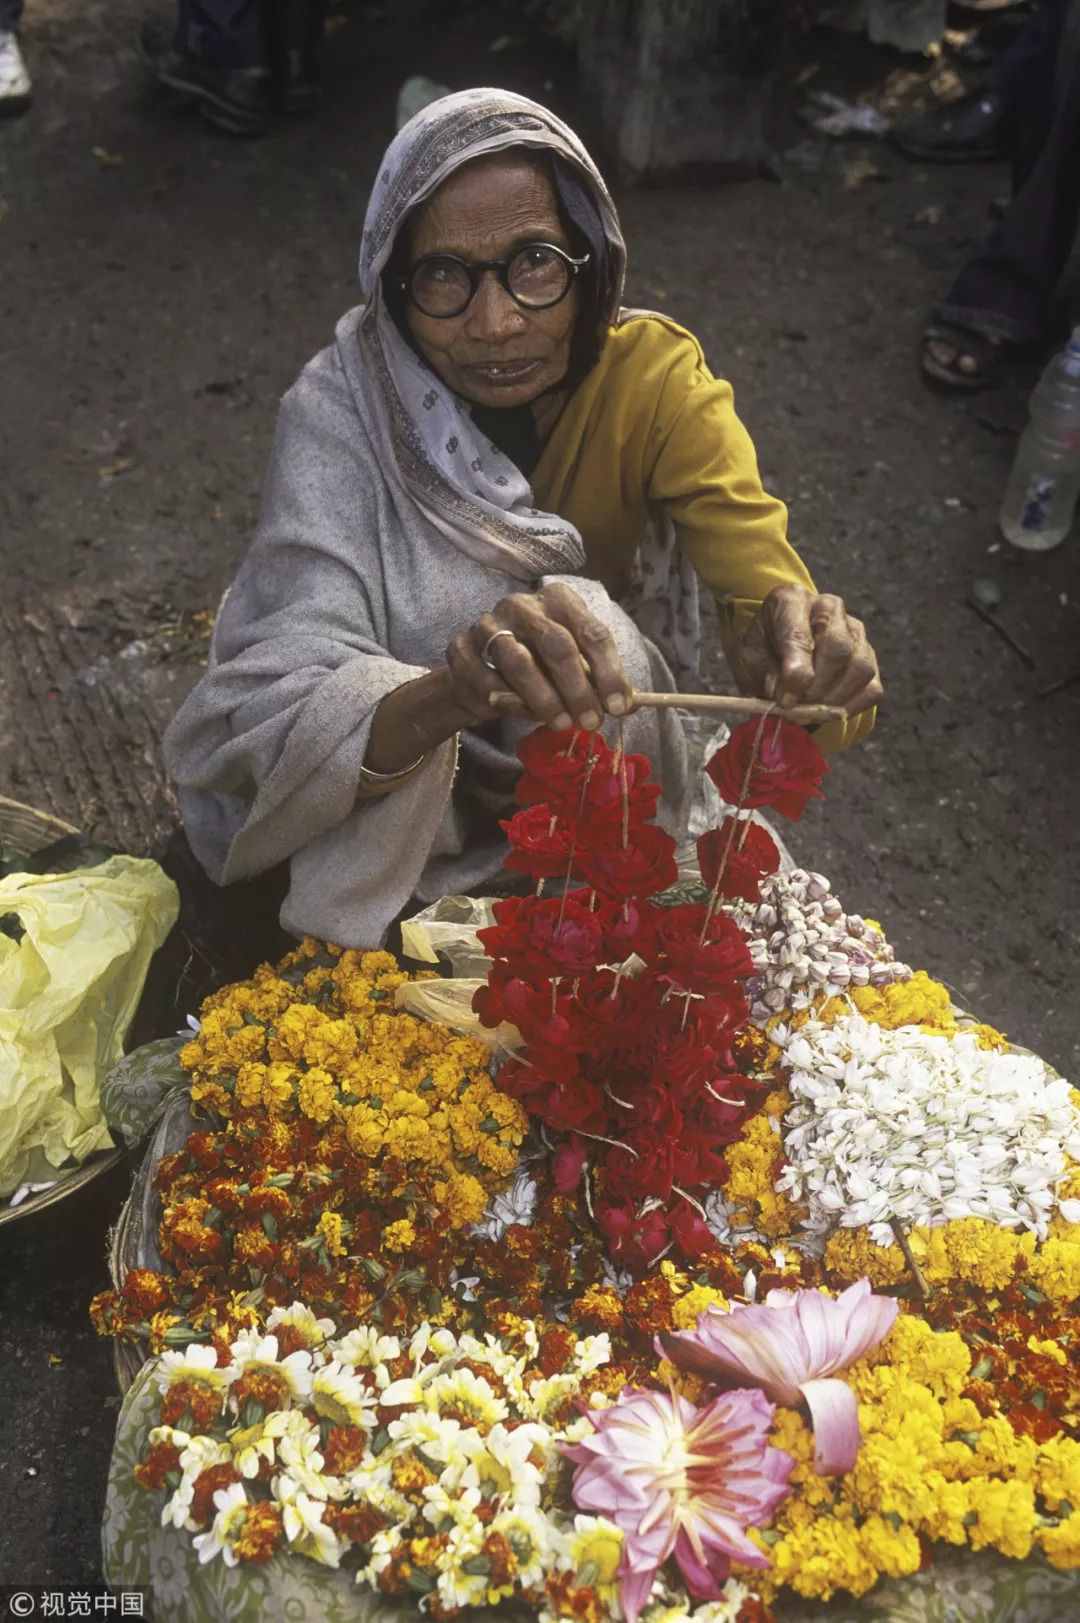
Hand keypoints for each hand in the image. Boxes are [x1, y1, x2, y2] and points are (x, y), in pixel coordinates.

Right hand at [445, 581, 632, 730]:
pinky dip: (508, 703)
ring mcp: (488, 623)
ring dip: (544, 699)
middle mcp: (523, 605)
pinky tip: (521, 714)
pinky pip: (488, 681)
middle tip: (590, 722)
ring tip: (561, 724)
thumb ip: (596, 681)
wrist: (478, 673)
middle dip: (578, 689)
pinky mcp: (461, 648)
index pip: (592, 632)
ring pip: (520, 662)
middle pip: (557, 644)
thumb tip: (628, 706)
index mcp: (558, 601)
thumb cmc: (536, 666)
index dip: (609, 672)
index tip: (619, 706)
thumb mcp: (571, 669)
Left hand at [728, 583, 882, 715]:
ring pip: (860, 669)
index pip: (800, 636)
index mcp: (792, 600)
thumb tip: (789, 699)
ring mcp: (855, 630)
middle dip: (816, 690)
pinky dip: (850, 707)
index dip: (795, 675)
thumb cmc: (760, 652)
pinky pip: (872, 688)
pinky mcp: (870, 656)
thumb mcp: (747, 659)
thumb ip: (764, 675)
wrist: (772, 652)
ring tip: (810, 711)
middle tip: (796, 709)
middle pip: (838, 650)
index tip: (785, 701)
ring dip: (834, 701)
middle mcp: (829, 607)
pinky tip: (828, 712)